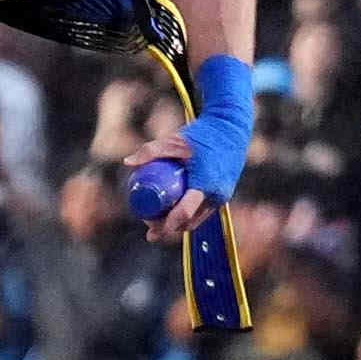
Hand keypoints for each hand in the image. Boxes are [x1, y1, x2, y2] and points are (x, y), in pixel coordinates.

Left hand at [124, 56, 268, 243]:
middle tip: (149, 223)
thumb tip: (127, 162)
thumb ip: (151, 151)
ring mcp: (222, 196)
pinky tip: (175, 212)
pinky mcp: (224, 195)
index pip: (184, 213)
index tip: (151, 232)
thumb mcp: (175, 141)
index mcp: (205, 183)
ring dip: (178, 224)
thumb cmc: (202, 133)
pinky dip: (188, 215)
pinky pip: (203, 212)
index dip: (167, 226)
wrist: (232, 127)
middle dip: (168, 228)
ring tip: (158, 220)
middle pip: (189, 222)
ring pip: (197, 219)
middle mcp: (216, 194)